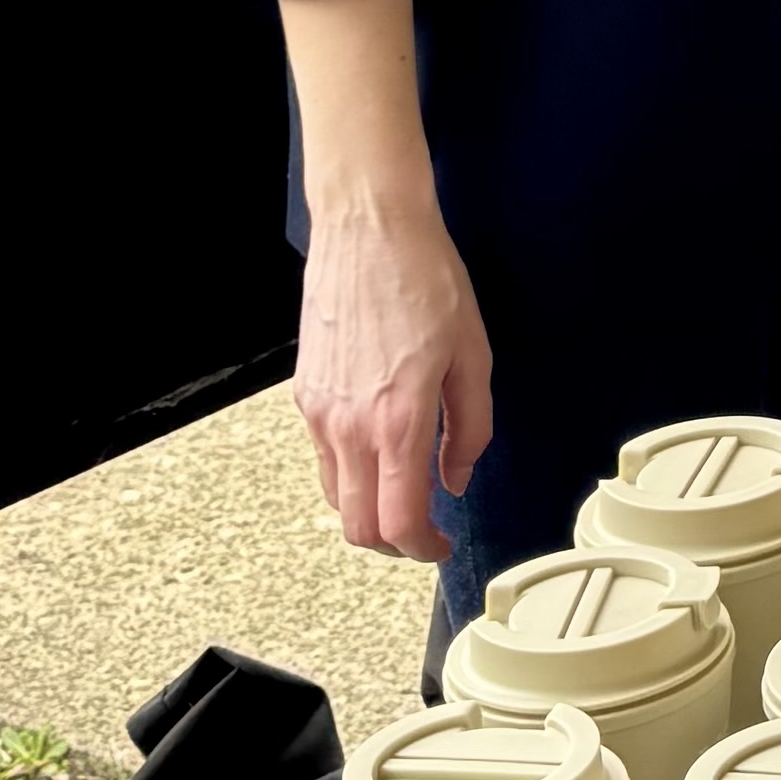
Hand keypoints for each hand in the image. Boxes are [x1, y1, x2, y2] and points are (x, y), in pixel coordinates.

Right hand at [294, 171, 493, 561]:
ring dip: (368, 511)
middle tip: (425, 530)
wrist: (370, 229)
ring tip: (405, 491)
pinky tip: (379, 450)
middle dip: (394, 543)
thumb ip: (470, 429)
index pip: (397, 522)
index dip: (422, 550)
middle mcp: (349, 426)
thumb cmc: (425, 280)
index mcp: (398, 421)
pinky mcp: (305, 395)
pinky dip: (349, 474)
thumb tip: (456, 479)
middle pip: (357, 527)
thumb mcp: (474, 356)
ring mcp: (320, 412)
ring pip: (334, 498)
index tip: (441, 546)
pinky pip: (322, 459)